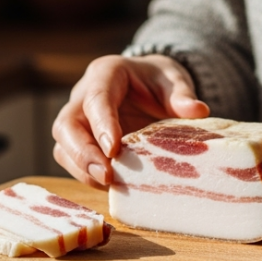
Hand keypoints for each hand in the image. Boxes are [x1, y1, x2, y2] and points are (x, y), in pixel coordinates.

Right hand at [52, 54, 209, 187]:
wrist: (147, 85)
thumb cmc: (157, 81)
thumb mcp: (173, 80)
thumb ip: (182, 95)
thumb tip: (198, 110)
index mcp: (105, 73)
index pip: (95, 99)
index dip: (102, 124)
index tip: (114, 149)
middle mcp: (83, 96)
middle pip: (66, 125)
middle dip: (82, 154)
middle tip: (107, 176)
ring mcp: (78, 120)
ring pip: (63, 146)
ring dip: (82, 169)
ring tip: (110, 185)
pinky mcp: (80, 142)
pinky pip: (72, 161)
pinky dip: (87, 176)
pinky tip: (111, 186)